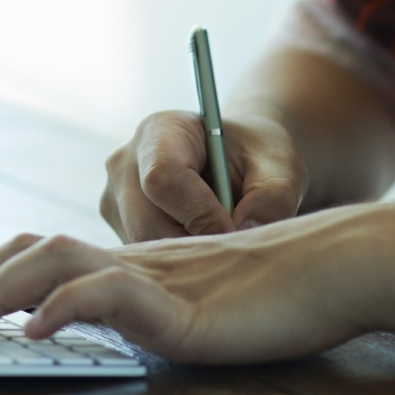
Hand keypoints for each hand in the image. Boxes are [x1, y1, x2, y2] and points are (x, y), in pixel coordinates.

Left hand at [0, 216, 365, 362]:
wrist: (335, 270)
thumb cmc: (274, 295)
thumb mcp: (192, 307)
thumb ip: (142, 313)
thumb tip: (88, 331)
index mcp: (125, 262)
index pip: (35, 253)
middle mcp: (127, 260)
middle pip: (26, 252)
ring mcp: (150, 278)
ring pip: (53, 262)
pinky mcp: (177, 307)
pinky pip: (108, 294)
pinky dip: (63, 308)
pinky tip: (35, 332)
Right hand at [99, 109, 305, 241]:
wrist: (238, 161)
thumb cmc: (257, 158)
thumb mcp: (280, 167)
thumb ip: (272, 198)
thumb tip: (243, 232)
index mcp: (160, 131)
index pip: (162, 178)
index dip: (200, 213)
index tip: (236, 229)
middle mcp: (125, 162)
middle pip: (145, 222)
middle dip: (194, 244)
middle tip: (233, 247)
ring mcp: (114, 197)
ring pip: (141, 247)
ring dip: (186, 257)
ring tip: (220, 242)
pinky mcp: (117, 226)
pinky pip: (142, 258)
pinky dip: (175, 263)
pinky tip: (202, 247)